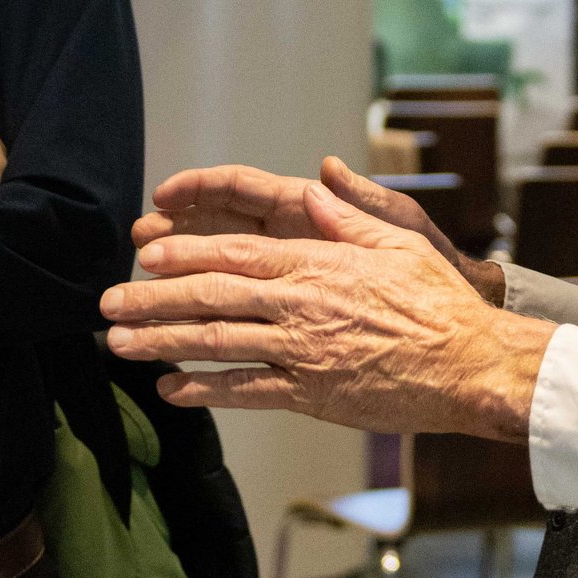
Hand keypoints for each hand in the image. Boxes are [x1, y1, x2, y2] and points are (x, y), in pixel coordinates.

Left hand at [101, 182, 551, 438]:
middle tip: (107, 305)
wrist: (470, 364)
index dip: (184, 253)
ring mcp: (302, 353)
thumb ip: (347, 216)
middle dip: (151, 300)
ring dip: (161, 344)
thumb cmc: (438, 301)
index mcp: (316, 263)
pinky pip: (245, 391)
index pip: (234, 253)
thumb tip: (313, 183)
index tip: (146, 254)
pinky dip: (203, 391)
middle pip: (210, 298)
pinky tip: (170, 389)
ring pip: (216, 344)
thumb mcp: (398, 241)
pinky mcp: (311, 394)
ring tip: (119, 345)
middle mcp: (300, 305)